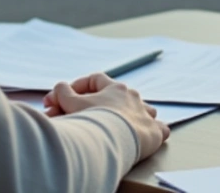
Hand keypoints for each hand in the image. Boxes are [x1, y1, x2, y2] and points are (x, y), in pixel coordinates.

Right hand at [43, 72, 168, 162]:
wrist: (112, 139)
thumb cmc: (92, 120)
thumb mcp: (70, 102)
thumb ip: (63, 92)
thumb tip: (60, 88)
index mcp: (115, 88)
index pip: (95, 80)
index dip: (77, 87)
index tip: (61, 98)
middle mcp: (133, 98)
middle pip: (118, 96)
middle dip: (102, 104)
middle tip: (85, 118)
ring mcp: (146, 114)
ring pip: (143, 109)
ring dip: (132, 115)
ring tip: (121, 125)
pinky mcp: (154, 133)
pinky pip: (160, 129)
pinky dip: (154, 131)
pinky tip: (148, 135)